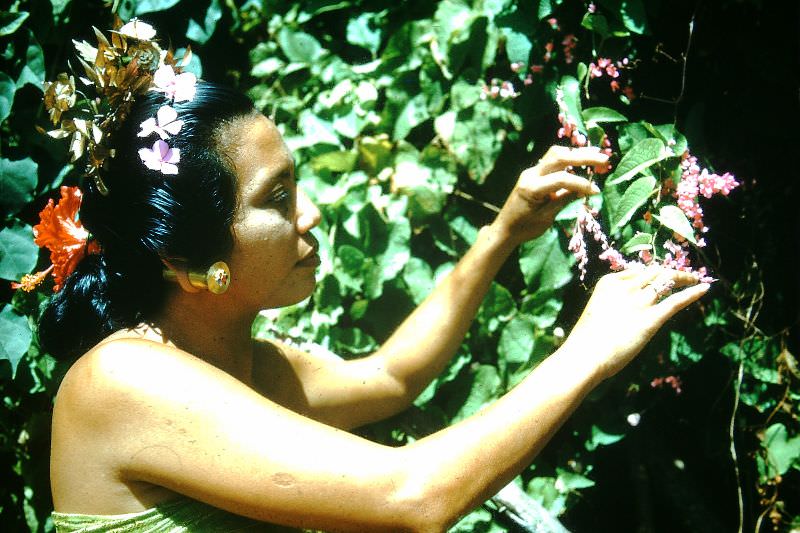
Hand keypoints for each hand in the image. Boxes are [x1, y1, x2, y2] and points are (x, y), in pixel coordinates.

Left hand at [492, 146, 608, 245]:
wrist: (504, 229)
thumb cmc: (524, 228)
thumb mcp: (546, 218)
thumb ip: (564, 200)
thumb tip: (586, 189)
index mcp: (531, 188)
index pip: (561, 179)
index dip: (581, 184)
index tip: (596, 191)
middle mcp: (530, 175)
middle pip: (558, 156)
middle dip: (583, 156)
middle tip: (604, 160)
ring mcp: (531, 172)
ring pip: (555, 154)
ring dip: (576, 154)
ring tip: (597, 156)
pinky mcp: (534, 173)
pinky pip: (552, 161)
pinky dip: (569, 160)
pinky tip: (583, 161)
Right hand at [564, 266, 709, 379]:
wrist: (586, 354)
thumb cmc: (586, 339)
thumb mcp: (598, 311)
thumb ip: (613, 303)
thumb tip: (627, 308)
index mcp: (609, 282)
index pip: (636, 272)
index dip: (650, 274)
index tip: (657, 277)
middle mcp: (626, 287)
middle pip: (654, 272)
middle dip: (668, 272)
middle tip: (680, 275)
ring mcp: (640, 302)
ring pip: (667, 281)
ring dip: (682, 277)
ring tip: (694, 277)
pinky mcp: (652, 319)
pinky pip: (676, 301)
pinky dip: (692, 293)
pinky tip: (704, 287)